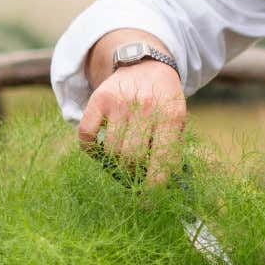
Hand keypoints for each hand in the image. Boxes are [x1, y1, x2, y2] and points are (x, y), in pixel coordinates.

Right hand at [77, 61, 185, 184]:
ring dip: (115, 162)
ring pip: (111, 149)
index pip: (162, 159)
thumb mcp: (178, 119)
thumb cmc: (164, 101)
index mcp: (171, 116)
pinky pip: (86, 136)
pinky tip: (101, 149)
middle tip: (134, 172)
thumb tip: (162, 185)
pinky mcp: (99, 98)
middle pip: (132, 157)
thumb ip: (171, 149)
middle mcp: (146, 108)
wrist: (147, 64)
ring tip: (122, 157)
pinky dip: (91, 149)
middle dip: (132, 173)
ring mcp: (120, 102)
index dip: (154, 185)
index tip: (148, 199)